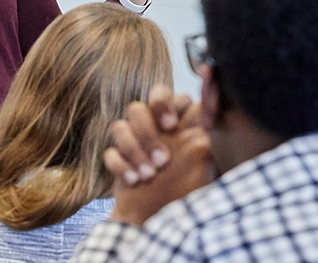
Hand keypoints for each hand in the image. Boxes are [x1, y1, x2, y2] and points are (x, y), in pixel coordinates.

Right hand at [103, 85, 211, 226]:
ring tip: (150, 175)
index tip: (171, 124)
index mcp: (175, 124)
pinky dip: (121, 166)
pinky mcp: (118, 161)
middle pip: (137, 108)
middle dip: (147, 131)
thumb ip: (205, 132)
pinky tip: (134, 181)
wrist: (161, 222)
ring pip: (120, 126)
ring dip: (134, 150)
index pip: (165, 95)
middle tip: (162, 156)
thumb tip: (208, 107)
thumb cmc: (191, 191)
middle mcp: (152, 130)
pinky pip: (110, 153)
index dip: (164, 103)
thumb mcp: (205, 159)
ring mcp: (133, 144)